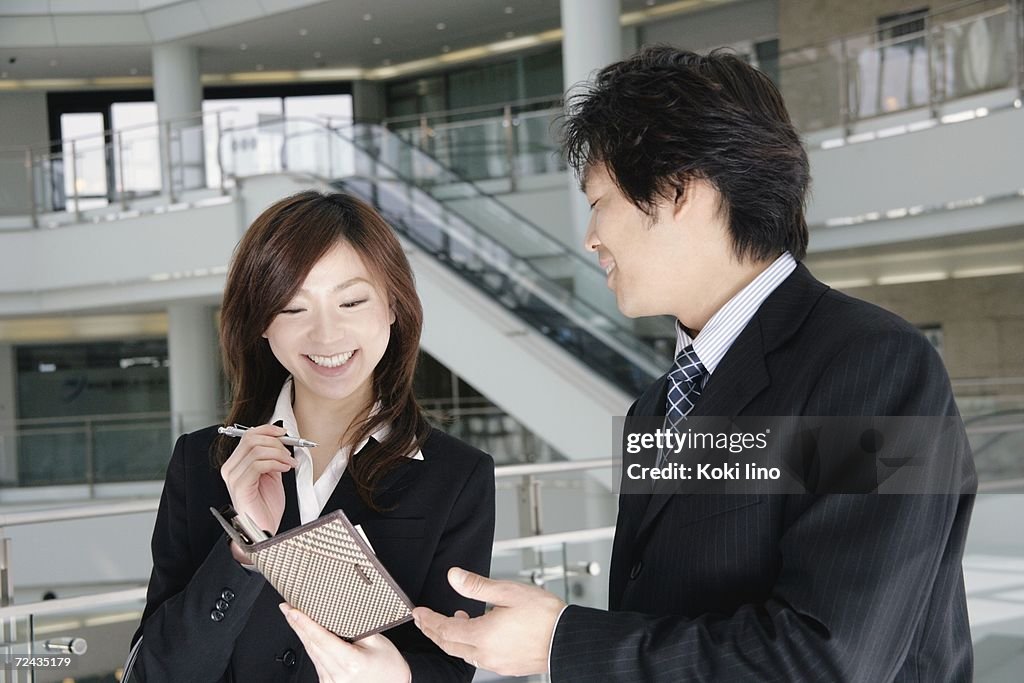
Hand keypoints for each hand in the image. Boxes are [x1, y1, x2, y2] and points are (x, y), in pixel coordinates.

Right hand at [220, 423, 293, 538]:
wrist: (263, 530)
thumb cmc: (266, 507)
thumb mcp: (272, 475)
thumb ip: (272, 457)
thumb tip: (281, 440)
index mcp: (236, 464)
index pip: (247, 435)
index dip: (267, 430)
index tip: (284, 432)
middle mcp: (230, 468)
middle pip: (251, 439)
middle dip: (276, 442)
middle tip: (289, 453)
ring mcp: (233, 477)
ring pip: (257, 450)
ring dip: (279, 454)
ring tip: (290, 464)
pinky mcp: (240, 486)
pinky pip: (258, 464)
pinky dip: (276, 463)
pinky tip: (285, 469)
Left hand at [280, 604, 410, 682]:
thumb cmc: (390, 669)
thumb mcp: (378, 642)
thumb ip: (357, 628)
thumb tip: (341, 613)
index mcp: (350, 662)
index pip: (320, 638)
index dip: (304, 623)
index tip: (293, 610)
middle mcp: (337, 675)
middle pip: (311, 645)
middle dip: (297, 625)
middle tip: (286, 608)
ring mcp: (331, 682)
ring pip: (311, 654)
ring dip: (302, 635)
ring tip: (294, 618)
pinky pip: (316, 662)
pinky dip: (311, 647)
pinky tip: (308, 637)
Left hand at [412, 567, 565, 676]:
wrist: (569, 640)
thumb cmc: (544, 616)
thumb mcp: (508, 591)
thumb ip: (477, 586)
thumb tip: (453, 576)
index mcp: (482, 635)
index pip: (444, 629)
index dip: (428, 620)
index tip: (418, 612)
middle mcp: (486, 654)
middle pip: (449, 644)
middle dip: (433, 631)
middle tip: (423, 619)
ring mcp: (496, 663)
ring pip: (463, 653)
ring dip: (452, 638)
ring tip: (453, 619)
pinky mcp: (507, 666)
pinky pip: (479, 658)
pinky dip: (469, 645)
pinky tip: (478, 631)